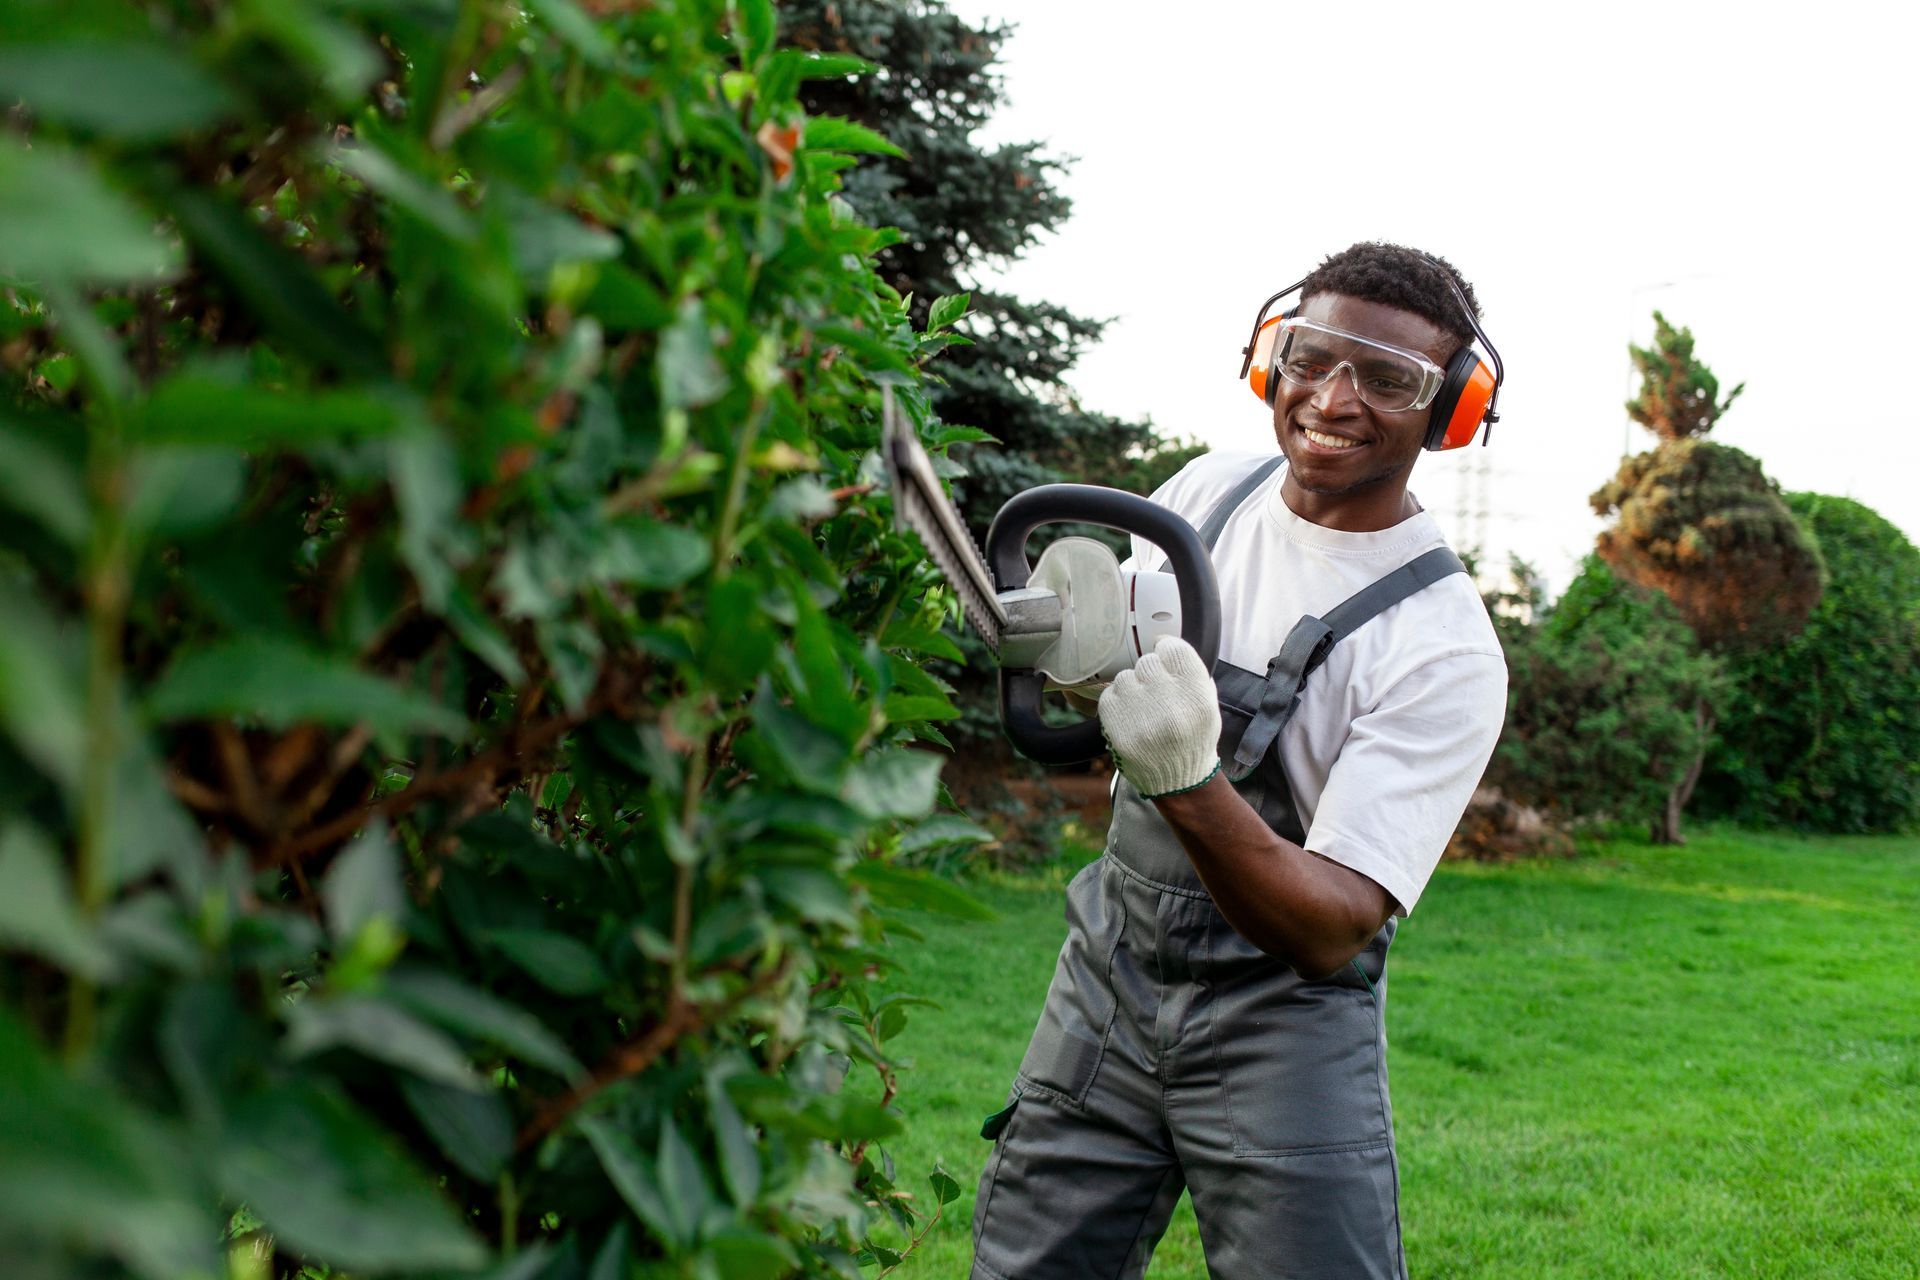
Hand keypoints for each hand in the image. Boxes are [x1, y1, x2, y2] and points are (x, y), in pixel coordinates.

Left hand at [1097, 636, 1220, 797]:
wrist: (1177, 780)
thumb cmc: (1193, 738)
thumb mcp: (1207, 704)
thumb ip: (1190, 673)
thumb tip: (1163, 643)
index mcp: (1196, 695)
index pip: (1173, 648)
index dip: (1166, 648)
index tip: (1163, 653)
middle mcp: (1169, 704)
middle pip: (1147, 661)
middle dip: (1150, 673)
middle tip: (1155, 690)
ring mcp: (1140, 716)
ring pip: (1125, 677)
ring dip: (1132, 688)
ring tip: (1143, 707)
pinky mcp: (1116, 727)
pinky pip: (1109, 695)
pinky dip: (1118, 702)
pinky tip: (1130, 716)